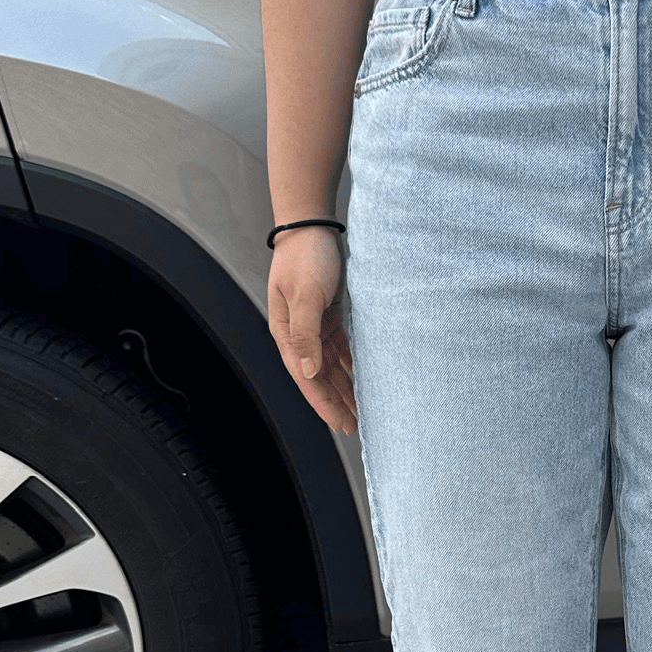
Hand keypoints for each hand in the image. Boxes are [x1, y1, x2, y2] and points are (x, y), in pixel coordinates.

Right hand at [267, 227, 357, 434]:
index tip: (342, 426)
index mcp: (287, 334)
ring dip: (346, 387)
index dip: (325, 404)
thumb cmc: (305, 255)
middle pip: (320, 378)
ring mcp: (314, 326)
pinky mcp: (327, 315)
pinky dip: (351, 365)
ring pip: (331, 366)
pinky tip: (364, 378)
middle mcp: (299, 334)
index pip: (307, 379)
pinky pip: (340, 348)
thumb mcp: (306, 295)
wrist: (310, 225)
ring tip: (364, 409)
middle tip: (358, 427)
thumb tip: (309, 372)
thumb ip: (306, 334)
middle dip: (338, 403)